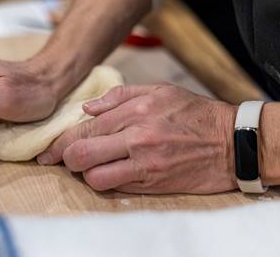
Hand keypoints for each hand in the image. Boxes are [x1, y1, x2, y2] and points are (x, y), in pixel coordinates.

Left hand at [38, 84, 237, 193]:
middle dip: (65, 159)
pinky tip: (110, 173)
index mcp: (136, 112)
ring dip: (86, 174)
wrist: (231, 143)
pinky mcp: (153, 184)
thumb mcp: (159, 91)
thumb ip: (119, 96)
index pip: (85, 129)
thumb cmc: (193, 113)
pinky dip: (106, 182)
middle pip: (81, 154)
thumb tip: (87, 109)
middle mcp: (137, 139)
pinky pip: (116, 188)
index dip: (60, 142)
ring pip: (95, 177)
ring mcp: (145, 164)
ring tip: (91, 166)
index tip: (48, 151)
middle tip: (63, 159)